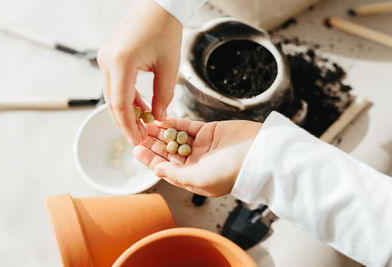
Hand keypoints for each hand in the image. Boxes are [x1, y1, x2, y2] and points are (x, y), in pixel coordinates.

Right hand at [97, 0, 181, 145]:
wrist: (158, 5)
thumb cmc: (166, 30)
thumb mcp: (169, 67)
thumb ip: (163, 96)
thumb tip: (158, 118)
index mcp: (121, 62)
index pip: (121, 104)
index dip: (128, 126)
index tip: (137, 142)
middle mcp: (107, 60)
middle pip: (113, 102)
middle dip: (126, 122)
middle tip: (140, 138)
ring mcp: (105, 57)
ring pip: (113, 94)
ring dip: (127, 111)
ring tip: (143, 125)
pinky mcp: (109, 56)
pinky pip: (115, 84)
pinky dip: (127, 97)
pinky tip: (140, 108)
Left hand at [133, 118, 261, 196]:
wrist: (259, 152)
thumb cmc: (232, 171)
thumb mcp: (201, 179)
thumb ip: (176, 175)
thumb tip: (156, 170)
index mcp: (194, 178)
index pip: (166, 168)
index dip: (150, 159)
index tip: (136, 150)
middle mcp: (196, 163)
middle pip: (168, 153)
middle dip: (153, 144)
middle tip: (137, 133)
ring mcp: (202, 147)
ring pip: (176, 138)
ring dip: (161, 132)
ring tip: (146, 123)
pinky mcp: (209, 131)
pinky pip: (187, 126)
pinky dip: (175, 123)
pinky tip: (162, 119)